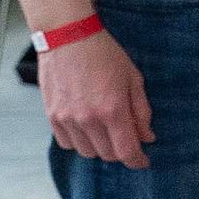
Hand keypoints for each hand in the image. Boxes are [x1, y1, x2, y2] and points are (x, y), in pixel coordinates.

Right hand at [40, 28, 152, 169]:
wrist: (68, 37)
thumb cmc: (104, 54)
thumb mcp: (133, 78)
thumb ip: (141, 111)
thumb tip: (147, 137)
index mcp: (112, 110)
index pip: (126, 151)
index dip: (137, 161)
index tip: (143, 161)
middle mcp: (88, 119)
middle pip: (107, 154)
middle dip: (121, 150)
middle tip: (127, 137)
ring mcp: (67, 119)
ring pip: (87, 152)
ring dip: (100, 147)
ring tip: (106, 129)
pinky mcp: (52, 116)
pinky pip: (67, 143)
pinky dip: (79, 141)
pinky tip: (86, 127)